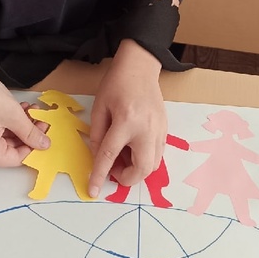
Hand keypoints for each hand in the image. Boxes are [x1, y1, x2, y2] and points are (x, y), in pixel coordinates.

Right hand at [0, 55, 50, 166]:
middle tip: (40, 121)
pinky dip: (8, 122)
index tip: (44, 136)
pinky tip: (19, 109)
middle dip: (26, 134)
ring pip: (4, 138)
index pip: (14, 159)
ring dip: (19, 126)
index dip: (32, 148)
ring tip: (31, 111)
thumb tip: (43, 144)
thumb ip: (30, 133)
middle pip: (9, 149)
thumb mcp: (13, 114)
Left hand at [88, 39, 166, 198]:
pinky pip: (158, 154)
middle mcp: (146, 128)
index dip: (99, 175)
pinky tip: (133, 147)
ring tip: (123, 156)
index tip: (93, 190)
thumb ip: (98, 135)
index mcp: (126, 121)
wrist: (140, 67)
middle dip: (127, 178)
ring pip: (153, 165)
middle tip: (114, 169)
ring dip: (137, 169)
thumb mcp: (100, 107)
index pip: (110, 155)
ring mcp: (159, 130)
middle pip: (141, 168)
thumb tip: (98, 157)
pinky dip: (145, 158)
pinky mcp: (165, 129)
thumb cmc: (117, 83)